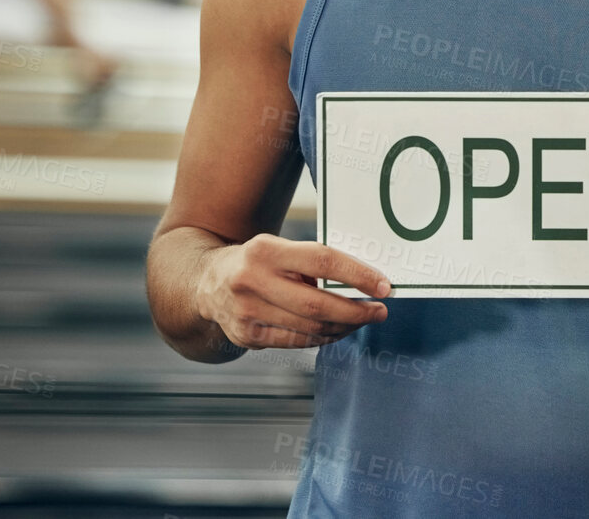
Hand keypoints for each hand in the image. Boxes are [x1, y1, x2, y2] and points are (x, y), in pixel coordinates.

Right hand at [194, 233, 390, 350]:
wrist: (205, 282)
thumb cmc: (256, 262)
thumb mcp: (277, 248)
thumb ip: (310, 262)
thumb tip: (361, 281)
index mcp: (264, 250)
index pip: (322, 261)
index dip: (357, 275)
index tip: (384, 286)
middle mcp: (251, 281)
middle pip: (318, 303)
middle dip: (356, 311)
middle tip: (379, 310)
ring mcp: (247, 312)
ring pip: (310, 327)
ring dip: (344, 327)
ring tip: (362, 320)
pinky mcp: (247, 336)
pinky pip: (296, 341)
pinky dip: (323, 337)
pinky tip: (337, 330)